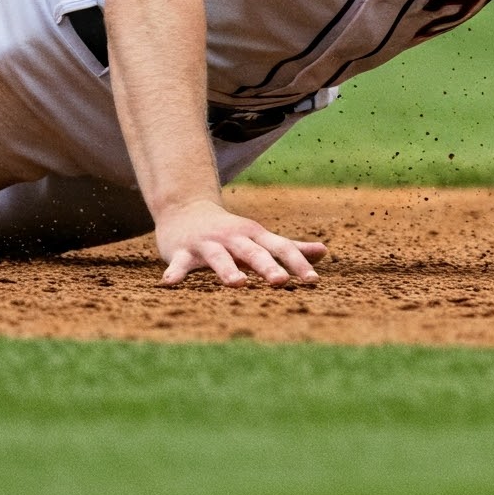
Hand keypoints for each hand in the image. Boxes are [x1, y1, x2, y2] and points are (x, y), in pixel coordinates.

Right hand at [154, 197, 326, 287]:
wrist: (184, 210)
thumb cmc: (229, 233)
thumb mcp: (258, 237)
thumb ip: (289, 247)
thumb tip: (324, 251)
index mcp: (254, 236)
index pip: (280, 249)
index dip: (297, 264)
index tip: (313, 281)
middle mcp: (232, 238)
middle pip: (252, 252)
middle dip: (267, 266)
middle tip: (281, 282)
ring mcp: (207, 244)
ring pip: (218, 257)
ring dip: (227, 270)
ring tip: (237, 284)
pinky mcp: (182, 251)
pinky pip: (179, 263)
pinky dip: (175, 273)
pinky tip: (169, 284)